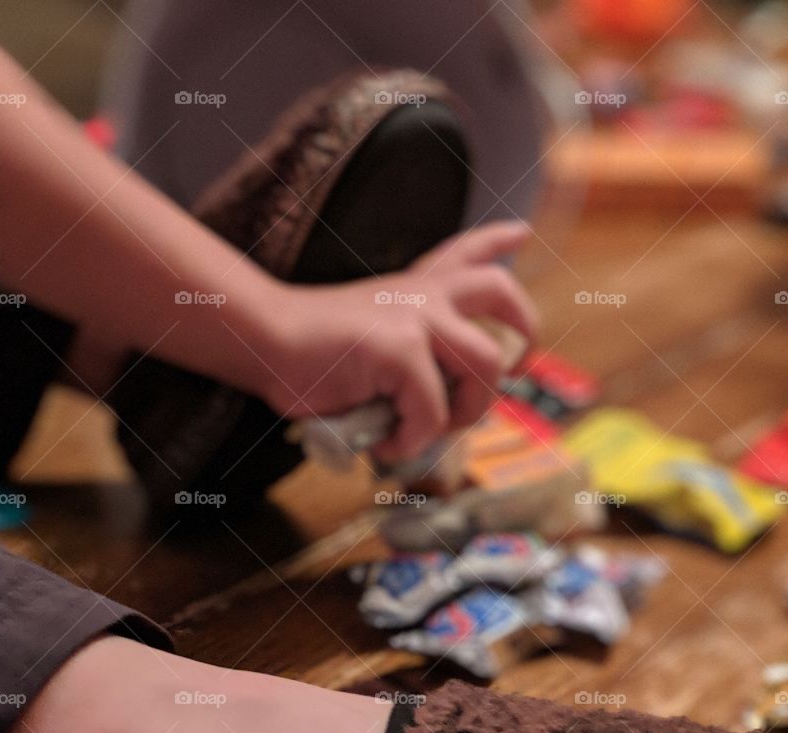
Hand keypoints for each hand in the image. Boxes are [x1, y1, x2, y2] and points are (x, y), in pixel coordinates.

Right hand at [259, 221, 535, 460]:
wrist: (263, 340)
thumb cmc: (304, 356)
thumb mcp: (366, 346)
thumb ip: (404, 364)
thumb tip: (435, 411)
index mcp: (412, 289)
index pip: (462, 252)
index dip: (496, 242)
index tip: (520, 233)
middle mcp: (422, 295)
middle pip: (501, 294)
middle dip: (523, 333)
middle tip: (520, 367)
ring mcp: (416, 319)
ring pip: (487, 363)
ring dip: (469, 410)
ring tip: (435, 428)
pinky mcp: (401, 351)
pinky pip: (432, 412)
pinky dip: (412, 440)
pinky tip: (387, 444)